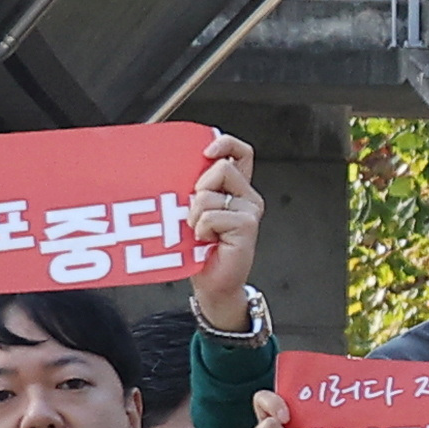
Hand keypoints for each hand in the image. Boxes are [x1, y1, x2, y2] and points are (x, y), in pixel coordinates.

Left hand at [188, 137, 266, 331]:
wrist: (211, 283)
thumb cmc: (200, 249)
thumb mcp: (193, 210)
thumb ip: (195, 187)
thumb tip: (179, 166)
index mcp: (236, 188)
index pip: (239, 152)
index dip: (225, 144)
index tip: (206, 152)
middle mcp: (246, 197)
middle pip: (221, 168)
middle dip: (198, 189)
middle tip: (196, 213)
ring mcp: (249, 211)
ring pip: (210, 194)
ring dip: (195, 215)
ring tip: (199, 232)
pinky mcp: (247, 226)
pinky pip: (212, 215)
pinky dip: (201, 229)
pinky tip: (207, 241)